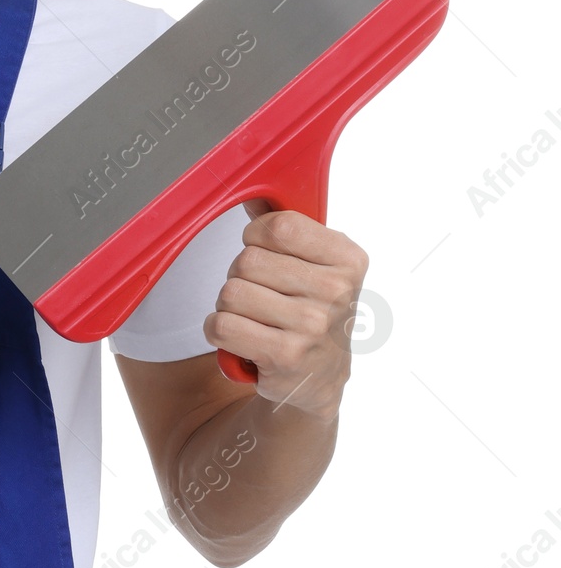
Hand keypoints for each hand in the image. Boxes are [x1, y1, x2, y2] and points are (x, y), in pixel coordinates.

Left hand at [203, 203, 368, 421]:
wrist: (319, 378)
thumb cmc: (311, 310)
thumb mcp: (316, 264)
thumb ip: (285, 226)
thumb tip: (252, 189)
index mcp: (348, 259)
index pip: (278, 226)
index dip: (256, 237)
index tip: (268, 254)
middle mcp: (337, 292)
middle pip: (246, 260)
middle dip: (241, 277)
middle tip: (264, 297)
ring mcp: (313, 326)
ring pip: (230, 292)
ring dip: (229, 306)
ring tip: (257, 319)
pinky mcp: (285, 356)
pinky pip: (220, 325)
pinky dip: (219, 332)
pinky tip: (245, 339)